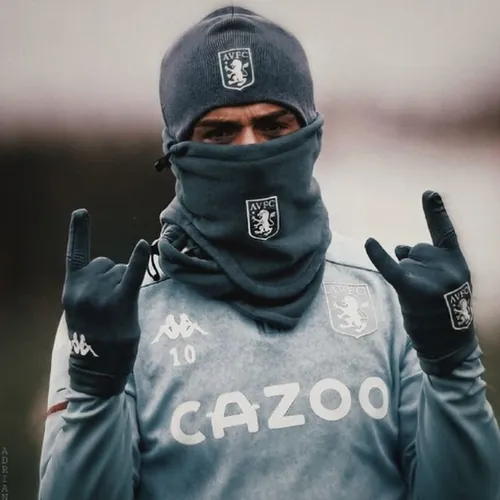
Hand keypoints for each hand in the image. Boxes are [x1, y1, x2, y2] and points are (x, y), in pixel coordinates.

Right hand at [62, 209, 149, 396]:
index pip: (75, 254)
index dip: (79, 232)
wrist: (96, 369)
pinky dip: (138, 260)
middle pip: (107, 263)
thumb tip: (115, 268)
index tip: (81, 211)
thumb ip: (89, 286)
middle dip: (113, 278)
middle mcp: (83, 287)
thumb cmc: (93, 337)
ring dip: (124, 285)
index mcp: (71, 287)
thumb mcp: (80, 308)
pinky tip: (143, 245)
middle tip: (109, 307)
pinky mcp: (120, 303)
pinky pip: (131, 275)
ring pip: (122, 271)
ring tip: (118, 312)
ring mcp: (101, 295)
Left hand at [365, 191, 476, 375]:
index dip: (435, 212)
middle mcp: (447, 266)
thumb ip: (425, 260)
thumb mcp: (444, 281)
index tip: (428, 192)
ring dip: (405, 277)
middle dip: (413, 265)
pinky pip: (392, 268)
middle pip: (414, 249)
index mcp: (457, 262)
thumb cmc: (443, 311)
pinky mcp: (414, 289)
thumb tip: (399, 247)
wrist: (448, 345)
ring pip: (403, 261)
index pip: (445, 232)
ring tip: (419, 300)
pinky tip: (369, 242)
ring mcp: (432, 278)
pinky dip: (378, 256)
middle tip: (426, 293)